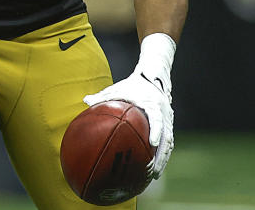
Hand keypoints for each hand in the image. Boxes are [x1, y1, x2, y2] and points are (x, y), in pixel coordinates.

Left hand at [84, 33, 176, 178]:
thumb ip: (103, 96)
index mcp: (153, 105)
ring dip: (162, 160)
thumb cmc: (133, 85)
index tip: (153, 143)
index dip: (157, 131)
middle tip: (152, 170)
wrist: (153, 78)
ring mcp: (168, 121)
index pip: (158, 119)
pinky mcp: (168, 126)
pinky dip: (161, 155)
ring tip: (153, 175)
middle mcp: (164, 115)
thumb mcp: (118, 89)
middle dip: (161, 156)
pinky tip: (152, 168)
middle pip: (167, 138)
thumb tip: (85, 100)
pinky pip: (167, 143)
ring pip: (169, 144)